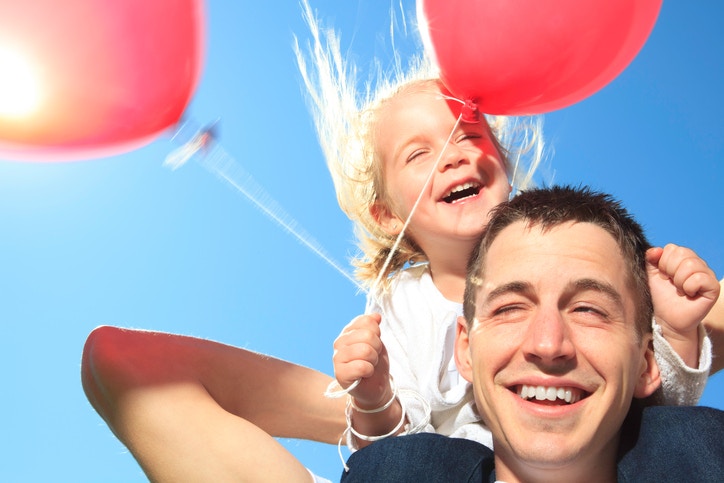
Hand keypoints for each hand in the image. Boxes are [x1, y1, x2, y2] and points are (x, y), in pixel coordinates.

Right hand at [332, 313, 391, 408]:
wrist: (375, 386)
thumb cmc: (374, 362)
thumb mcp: (377, 341)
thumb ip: (373, 327)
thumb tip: (376, 316)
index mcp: (348, 332)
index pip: (367, 322)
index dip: (377, 334)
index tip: (374, 344)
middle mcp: (339, 342)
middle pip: (368, 335)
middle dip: (376, 348)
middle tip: (372, 357)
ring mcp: (337, 358)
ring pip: (365, 350)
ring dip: (373, 360)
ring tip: (369, 365)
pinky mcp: (340, 374)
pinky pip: (362, 366)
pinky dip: (369, 371)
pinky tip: (365, 374)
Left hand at [647, 244, 719, 366]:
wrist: (668, 318)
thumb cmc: (662, 296)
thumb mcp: (652, 275)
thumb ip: (651, 259)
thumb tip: (655, 250)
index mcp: (683, 259)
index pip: (672, 248)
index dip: (663, 263)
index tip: (664, 276)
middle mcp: (698, 264)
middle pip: (682, 254)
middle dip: (670, 271)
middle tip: (672, 284)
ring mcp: (708, 274)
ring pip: (691, 265)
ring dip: (679, 280)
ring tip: (680, 290)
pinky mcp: (714, 287)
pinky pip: (700, 278)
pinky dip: (689, 287)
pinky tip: (689, 294)